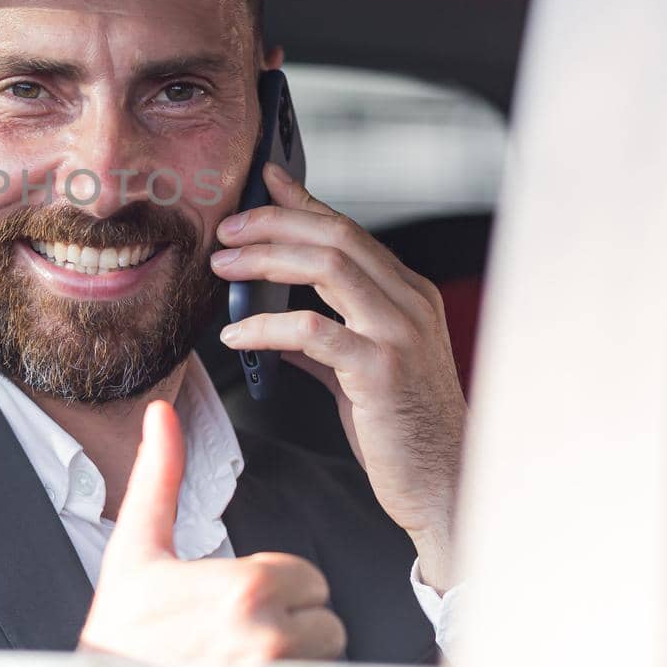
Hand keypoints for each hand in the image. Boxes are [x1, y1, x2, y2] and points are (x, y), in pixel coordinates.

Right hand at [79, 401, 345, 665]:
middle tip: (240, 638)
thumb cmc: (120, 631)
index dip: (277, 590)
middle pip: (326, 626)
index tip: (237, 605)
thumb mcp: (135, 548)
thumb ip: (159, 477)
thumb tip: (162, 415)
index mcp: (245, 587)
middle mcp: (269, 637)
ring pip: (324, 665)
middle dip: (292, 630)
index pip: (310, 580)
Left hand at [212, 162, 467, 589]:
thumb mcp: (359, 370)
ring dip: (265, 258)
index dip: (302, 201)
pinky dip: (266, 326)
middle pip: (334, 235)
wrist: (444, 486)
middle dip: (273, 223)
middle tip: (225, 230)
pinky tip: (235, 335)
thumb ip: (322, 338)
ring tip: (222, 267)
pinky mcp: (380, 370)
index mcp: (408, 295)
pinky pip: (312, 330)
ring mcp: (400, 333)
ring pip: (327, 266)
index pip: (348, 231)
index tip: (264, 180)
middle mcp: (410, 303)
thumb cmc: (401, 429)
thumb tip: (270, 315)